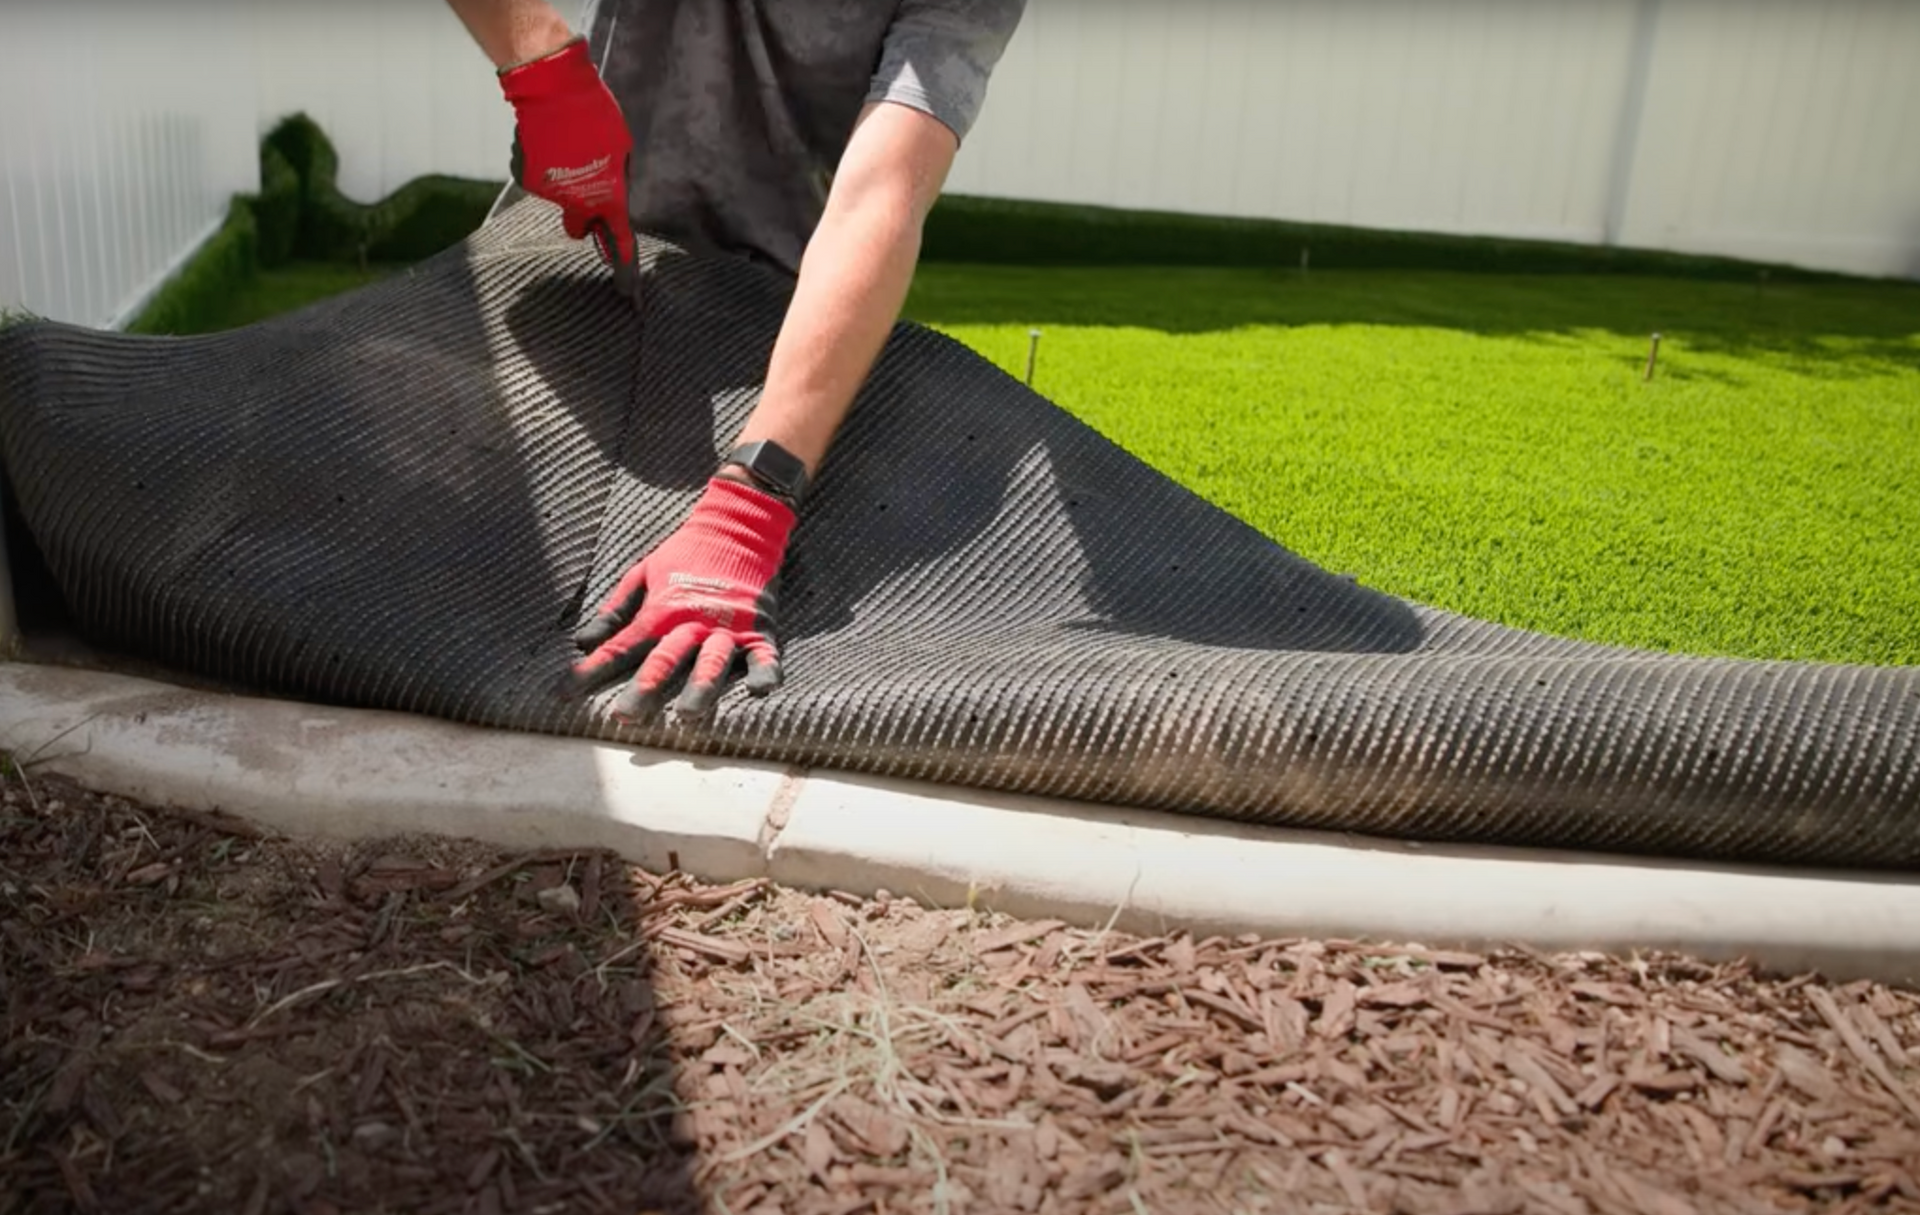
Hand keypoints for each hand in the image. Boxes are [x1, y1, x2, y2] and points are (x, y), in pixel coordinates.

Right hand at [498, 36, 636, 294]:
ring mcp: (546, 191)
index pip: (618, 235)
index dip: (623, 259)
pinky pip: (538, 180)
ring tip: (566, 147)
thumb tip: (615, 190)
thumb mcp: (621, 146)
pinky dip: (543, 168)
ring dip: (563, 182)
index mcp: (605, 194)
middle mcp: (574, 200)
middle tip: (587, 185)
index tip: (629, 289)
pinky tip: (547, 143)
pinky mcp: (525, 176)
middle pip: (578, 223)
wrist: (551, 87)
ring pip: (558, 198)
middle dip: (583, 214)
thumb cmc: (595, 113)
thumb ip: (618, 175)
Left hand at [570, 476, 794, 718]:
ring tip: (687, 715)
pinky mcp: (761, 629)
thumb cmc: (686, 552)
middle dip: (644, 689)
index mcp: (662, 610)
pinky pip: (766, 655)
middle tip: (624, 717)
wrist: (739, 524)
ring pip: (712, 662)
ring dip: (699, 688)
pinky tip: (759, 691)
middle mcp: (693, 622)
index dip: (590, 671)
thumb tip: (581, 642)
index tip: (563, 695)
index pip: (620, 646)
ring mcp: (729, 627)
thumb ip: (614, 611)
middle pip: (665, 660)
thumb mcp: (642, 574)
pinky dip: (765, 672)